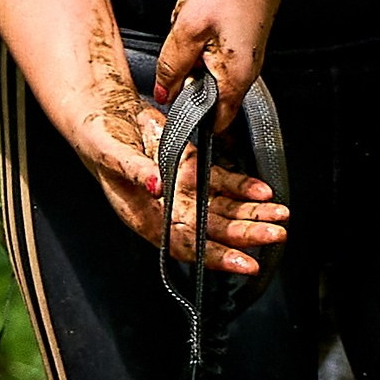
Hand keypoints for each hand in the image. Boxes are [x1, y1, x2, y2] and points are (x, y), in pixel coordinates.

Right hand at [71, 78, 288, 275]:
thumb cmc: (100, 140)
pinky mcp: (193, 170)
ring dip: (252, 215)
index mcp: (146, 218)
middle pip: (213, 232)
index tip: (243, 263)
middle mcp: (169, 211)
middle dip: (245, 235)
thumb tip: (157, 185)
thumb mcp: (111, 154)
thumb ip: (135, 171)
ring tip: (279, 218)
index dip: (216, 255)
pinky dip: (244, 189)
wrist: (105, 116)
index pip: (186, 245)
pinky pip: (223, 184)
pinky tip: (263, 193)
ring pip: (223, 210)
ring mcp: (183, 191)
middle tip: (274, 236)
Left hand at [152, 0, 288, 131]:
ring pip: (205, 64)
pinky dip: (202, 32)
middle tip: (185, 40)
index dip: (190, 116)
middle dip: (187, 70)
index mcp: (235, 79)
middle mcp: (246, 73)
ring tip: (196, 18)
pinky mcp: (243, 39)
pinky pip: (213, 46)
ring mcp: (246, 55)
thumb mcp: (188, 28)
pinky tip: (204, 12)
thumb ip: (171, 66)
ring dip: (192, 45)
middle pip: (205, 90)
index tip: (174, 98)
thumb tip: (163, 91)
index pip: (214, 123)